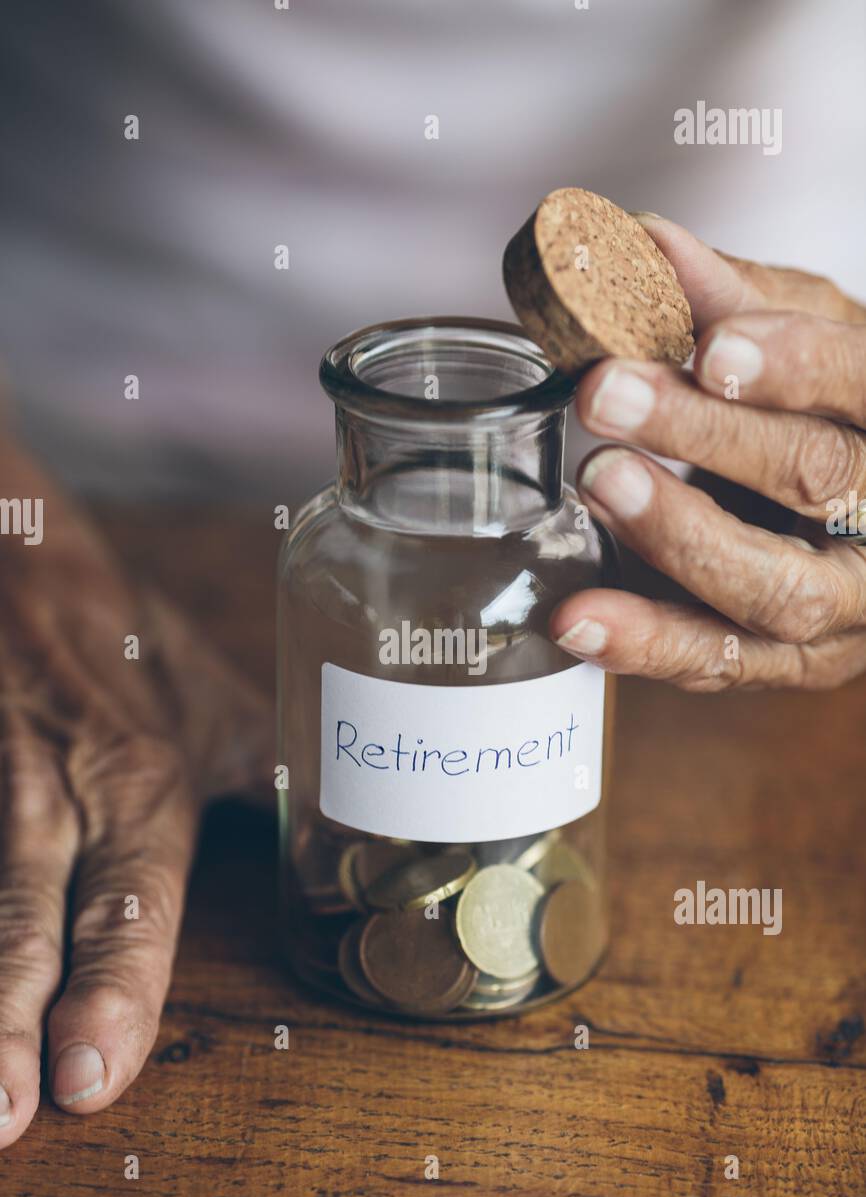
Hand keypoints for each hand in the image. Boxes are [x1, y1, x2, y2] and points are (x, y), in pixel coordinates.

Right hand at [0, 432, 270, 1148]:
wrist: (16, 557)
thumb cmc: (124, 642)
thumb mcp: (217, 705)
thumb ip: (269, 784)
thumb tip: (354, 848)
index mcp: (140, 782)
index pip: (132, 898)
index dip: (113, 987)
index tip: (89, 1074)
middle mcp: (56, 795)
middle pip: (28, 917)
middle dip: (11, 1023)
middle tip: (6, 1117)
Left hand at [550, 215, 865, 690]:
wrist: (865, 526)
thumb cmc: (828, 417)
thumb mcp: (803, 340)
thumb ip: (733, 299)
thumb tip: (645, 241)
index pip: (864, 384)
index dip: (797, 366)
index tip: (712, 346)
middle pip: (818, 479)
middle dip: (708, 436)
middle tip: (605, 393)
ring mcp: (847, 606)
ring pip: (777, 590)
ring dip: (678, 538)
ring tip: (598, 482)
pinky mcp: (792, 663)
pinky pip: (723, 664)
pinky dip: (647, 644)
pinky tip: (577, 617)